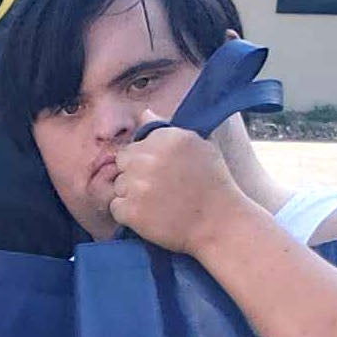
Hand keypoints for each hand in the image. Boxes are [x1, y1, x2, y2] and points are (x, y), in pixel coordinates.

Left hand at [106, 120, 246, 254]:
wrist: (220, 224)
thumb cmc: (213, 186)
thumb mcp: (199, 147)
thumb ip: (168, 130)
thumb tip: (144, 113)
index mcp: (169, 138)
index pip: (135, 144)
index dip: (145, 159)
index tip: (162, 171)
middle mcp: (150, 158)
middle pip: (122, 162)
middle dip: (135, 174)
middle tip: (158, 188)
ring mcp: (138, 185)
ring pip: (118, 185)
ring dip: (132, 194)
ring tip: (158, 203)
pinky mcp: (131, 210)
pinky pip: (116, 207)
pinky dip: (129, 214)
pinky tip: (151, 215)